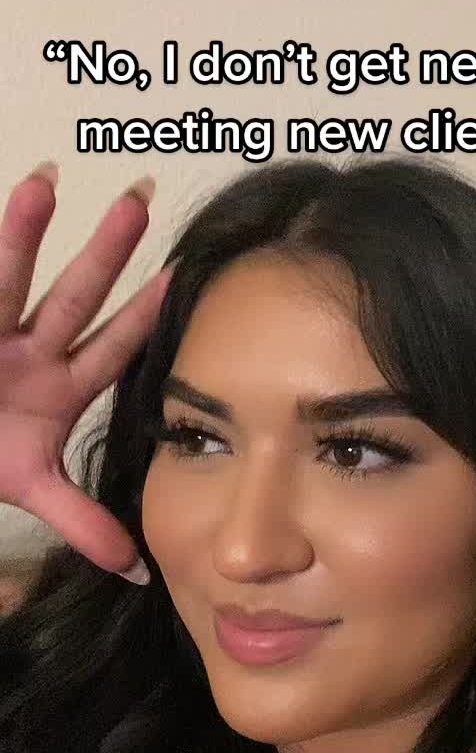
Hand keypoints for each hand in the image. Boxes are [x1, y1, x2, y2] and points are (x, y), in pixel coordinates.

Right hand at [0, 162, 173, 582]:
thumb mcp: (30, 484)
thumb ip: (83, 521)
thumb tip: (138, 570)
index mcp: (54, 384)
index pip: (108, 346)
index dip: (142, 318)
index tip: (180, 278)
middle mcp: (23, 349)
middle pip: (68, 297)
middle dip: (102, 253)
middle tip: (140, 201)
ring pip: (4, 279)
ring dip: (20, 233)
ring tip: (44, 183)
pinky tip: (16, 196)